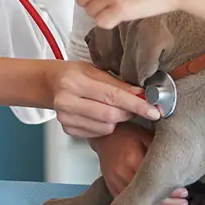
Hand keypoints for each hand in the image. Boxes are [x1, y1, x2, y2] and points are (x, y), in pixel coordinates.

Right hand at [45, 60, 160, 138]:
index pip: (112, 96)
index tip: (153, 110)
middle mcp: (67, 101)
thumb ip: (118, 84)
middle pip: (110, 115)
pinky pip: (97, 133)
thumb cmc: (73, 74)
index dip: (136, 104)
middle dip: (129, 112)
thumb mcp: (94, 70)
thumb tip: (143, 95)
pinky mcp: (68, 129)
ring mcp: (66, 118)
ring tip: (114, 108)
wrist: (50, 84)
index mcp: (74, 82)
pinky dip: (106, 126)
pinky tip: (101, 115)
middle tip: (137, 107)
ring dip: (118, 120)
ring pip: (106, 127)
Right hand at [91, 123, 188, 204]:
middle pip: (147, 196)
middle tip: (184, 202)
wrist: (105, 137)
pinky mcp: (112, 187)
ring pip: (139, 203)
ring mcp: (115, 183)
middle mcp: (122, 174)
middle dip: (169, 202)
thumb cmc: (127, 134)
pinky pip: (130, 203)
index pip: (155, 181)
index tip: (184, 192)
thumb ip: (160, 150)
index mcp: (132, 160)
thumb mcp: (146, 136)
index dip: (171, 190)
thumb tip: (181, 162)